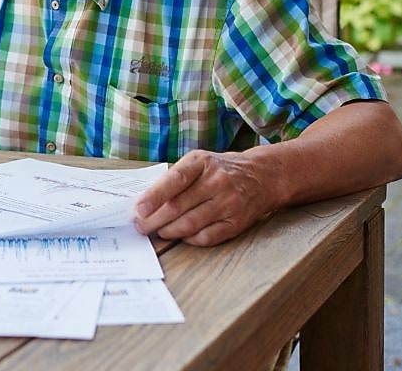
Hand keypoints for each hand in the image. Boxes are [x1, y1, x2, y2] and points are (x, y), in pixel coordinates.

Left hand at [132, 150, 274, 246]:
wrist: (262, 176)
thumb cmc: (222, 170)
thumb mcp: (200, 162)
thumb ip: (175, 179)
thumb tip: (146, 203)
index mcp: (202, 162)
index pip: (175, 179)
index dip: (154, 196)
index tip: (138, 210)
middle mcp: (216, 181)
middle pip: (178, 206)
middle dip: (154, 220)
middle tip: (141, 227)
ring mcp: (228, 202)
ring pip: (190, 224)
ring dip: (169, 231)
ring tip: (159, 231)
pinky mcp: (236, 222)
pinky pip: (207, 237)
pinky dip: (189, 239)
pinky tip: (182, 235)